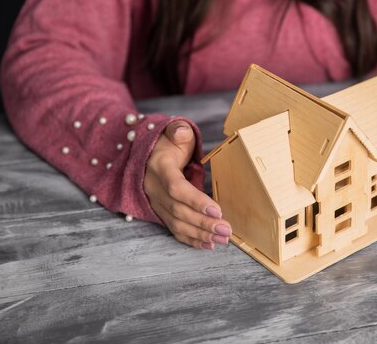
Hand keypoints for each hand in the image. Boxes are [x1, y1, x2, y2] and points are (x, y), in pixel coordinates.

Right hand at [144, 121, 231, 248]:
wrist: (150, 155)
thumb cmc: (168, 143)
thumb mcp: (173, 132)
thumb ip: (178, 131)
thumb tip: (181, 133)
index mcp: (159, 168)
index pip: (176, 188)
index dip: (196, 201)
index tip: (217, 210)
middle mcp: (154, 188)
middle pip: (179, 210)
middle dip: (203, 222)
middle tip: (226, 229)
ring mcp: (156, 202)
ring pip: (177, 223)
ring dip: (200, 234)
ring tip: (223, 239)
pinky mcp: (161, 212)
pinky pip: (174, 229)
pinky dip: (191, 239)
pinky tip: (209, 245)